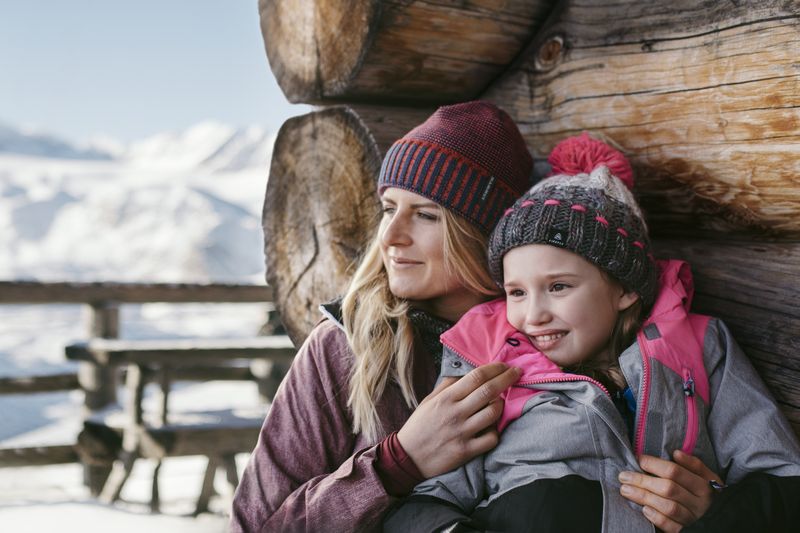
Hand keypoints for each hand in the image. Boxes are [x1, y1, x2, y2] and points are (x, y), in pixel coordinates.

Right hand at [397, 362, 520, 477]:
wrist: (408, 457)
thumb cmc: (419, 426)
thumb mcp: (429, 400)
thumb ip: (447, 385)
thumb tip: (465, 371)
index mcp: (446, 398)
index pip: (476, 377)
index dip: (494, 368)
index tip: (505, 365)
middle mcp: (455, 413)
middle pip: (489, 391)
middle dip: (507, 378)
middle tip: (517, 373)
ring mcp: (462, 432)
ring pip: (493, 413)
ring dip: (501, 405)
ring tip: (499, 402)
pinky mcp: (466, 451)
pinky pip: (491, 438)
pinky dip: (495, 431)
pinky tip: (491, 428)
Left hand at [618, 450, 720, 531]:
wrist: (723, 520)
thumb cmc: (707, 494)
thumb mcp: (708, 478)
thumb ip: (694, 465)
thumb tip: (676, 453)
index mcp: (705, 486)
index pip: (675, 472)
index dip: (655, 464)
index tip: (639, 459)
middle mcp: (700, 503)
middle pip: (668, 489)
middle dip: (643, 481)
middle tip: (624, 476)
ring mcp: (694, 519)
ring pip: (668, 507)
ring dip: (644, 497)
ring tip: (625, 490)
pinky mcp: (688, 531)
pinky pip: (672, 526)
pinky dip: (657, 518)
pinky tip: (644, 510)